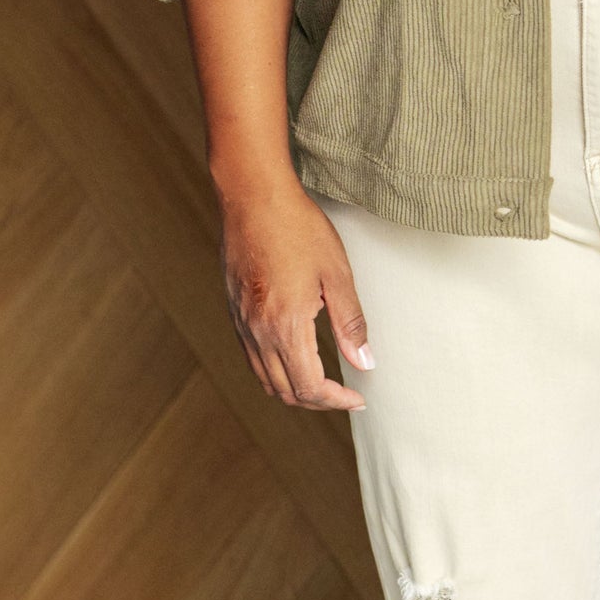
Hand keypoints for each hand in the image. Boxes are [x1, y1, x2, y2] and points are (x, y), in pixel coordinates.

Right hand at [215, 171, 371, 411]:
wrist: (252, 197)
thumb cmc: (296, 228)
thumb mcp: (336, 275)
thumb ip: (351, 324)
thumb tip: (365, 363)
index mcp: (286, 326)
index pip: (310, 387)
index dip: (337, 401)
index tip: (358, 398)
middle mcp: (258, 332)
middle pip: (286, 391)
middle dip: (318, 402)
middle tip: (345, 395)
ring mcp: (242, 323)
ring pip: (266, 379)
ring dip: (295, 390)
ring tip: (323, 384)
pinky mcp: (234, 312)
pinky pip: (252, 358)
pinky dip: (275, 371)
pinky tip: (295, 358)